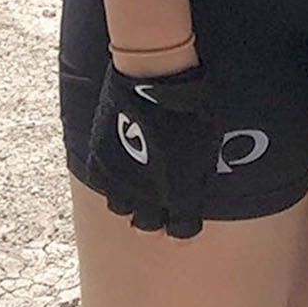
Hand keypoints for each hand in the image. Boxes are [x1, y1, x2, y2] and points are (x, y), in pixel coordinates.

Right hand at [83, 59, 225, 237]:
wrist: (157, 75)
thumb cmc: (192, 102)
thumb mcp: (206, 141)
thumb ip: (198, 170)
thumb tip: (196, 180)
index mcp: (182, 193)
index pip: (183, 231)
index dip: (185, 224)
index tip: (185, 215)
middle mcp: (150, 194)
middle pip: (148, 224)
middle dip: (155, 216)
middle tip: (159, 201)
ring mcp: (122, 178)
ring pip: (122, 208)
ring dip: (131, 199)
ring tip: (137, 184)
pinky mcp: (101, 161)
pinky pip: (104, 186)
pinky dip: (112, 181)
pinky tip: (121, 168)